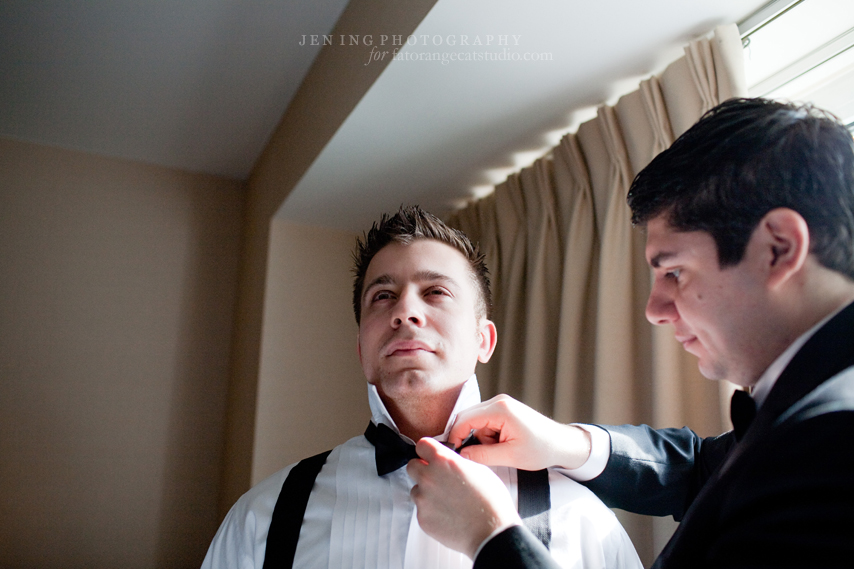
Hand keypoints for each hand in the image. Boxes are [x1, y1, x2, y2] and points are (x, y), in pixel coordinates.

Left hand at [407, 437, 520, 558]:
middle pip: (412, 466)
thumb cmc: (491, 502)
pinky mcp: (422, 517)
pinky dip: (431, 511)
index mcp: (444, 461)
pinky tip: (447, 514)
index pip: (422, 445)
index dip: (427, 450)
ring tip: (447, 501)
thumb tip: (448, 462)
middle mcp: (429, 477)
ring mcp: (423, 498)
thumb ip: (457, 462)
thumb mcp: (479, 470)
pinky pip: (421, 509)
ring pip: (416, 489)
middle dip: (422, 470)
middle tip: (436, 478)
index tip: (430, 455)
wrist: (491, 532)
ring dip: (426, 493)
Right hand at [448, 394, 590, 470]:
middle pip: (467, 419)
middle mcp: (498, 402)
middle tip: (479, 456)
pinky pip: (484, 423)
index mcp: (500, 409)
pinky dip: (488, 436)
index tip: (454, 454)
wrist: (561, 443)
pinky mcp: (503, 410)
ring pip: (475, 422)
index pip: (464, 420)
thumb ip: (482, 455)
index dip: (455, 437)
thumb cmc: (541, 449)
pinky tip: (502, 444)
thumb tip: (461, 455)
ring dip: (481, 439)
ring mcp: (501, 404)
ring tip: (500, 450)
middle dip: (470, 439)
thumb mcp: (510, 456)